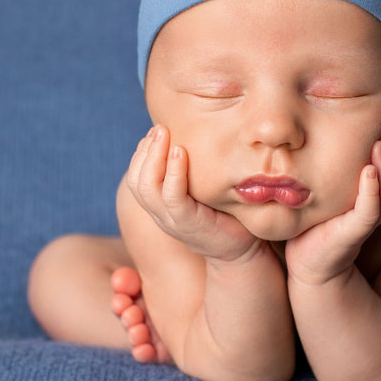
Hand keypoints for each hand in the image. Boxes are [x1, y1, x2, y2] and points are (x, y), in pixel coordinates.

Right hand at [126, 125, 263, 262]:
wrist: (243, 253)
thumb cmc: (227, 215)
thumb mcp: (204, 190)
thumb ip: (192, 171)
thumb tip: (190, 137)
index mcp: (161, 206)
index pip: (137, 177)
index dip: (143, 152)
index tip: (157, 131)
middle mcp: (161, 215)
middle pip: (136, 181)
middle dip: (145, 150)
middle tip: (159, 127)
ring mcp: (172, 221)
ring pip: (147, 188)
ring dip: (154, 156)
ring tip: (165, 134)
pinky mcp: (189, 224)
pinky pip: (173, 197)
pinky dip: (173, 172)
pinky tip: (180, 152)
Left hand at [285, 132, 380, 285]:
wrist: (306, 260)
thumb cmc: (318, 219)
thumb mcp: (334, 188)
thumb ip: (346, 166)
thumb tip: (343, 129)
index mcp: (378, 199)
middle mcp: (377, 211)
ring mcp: (366, 223)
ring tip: (380, 145)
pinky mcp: (352, 234)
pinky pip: (370, 212)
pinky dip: (372, 191)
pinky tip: (369, 171)